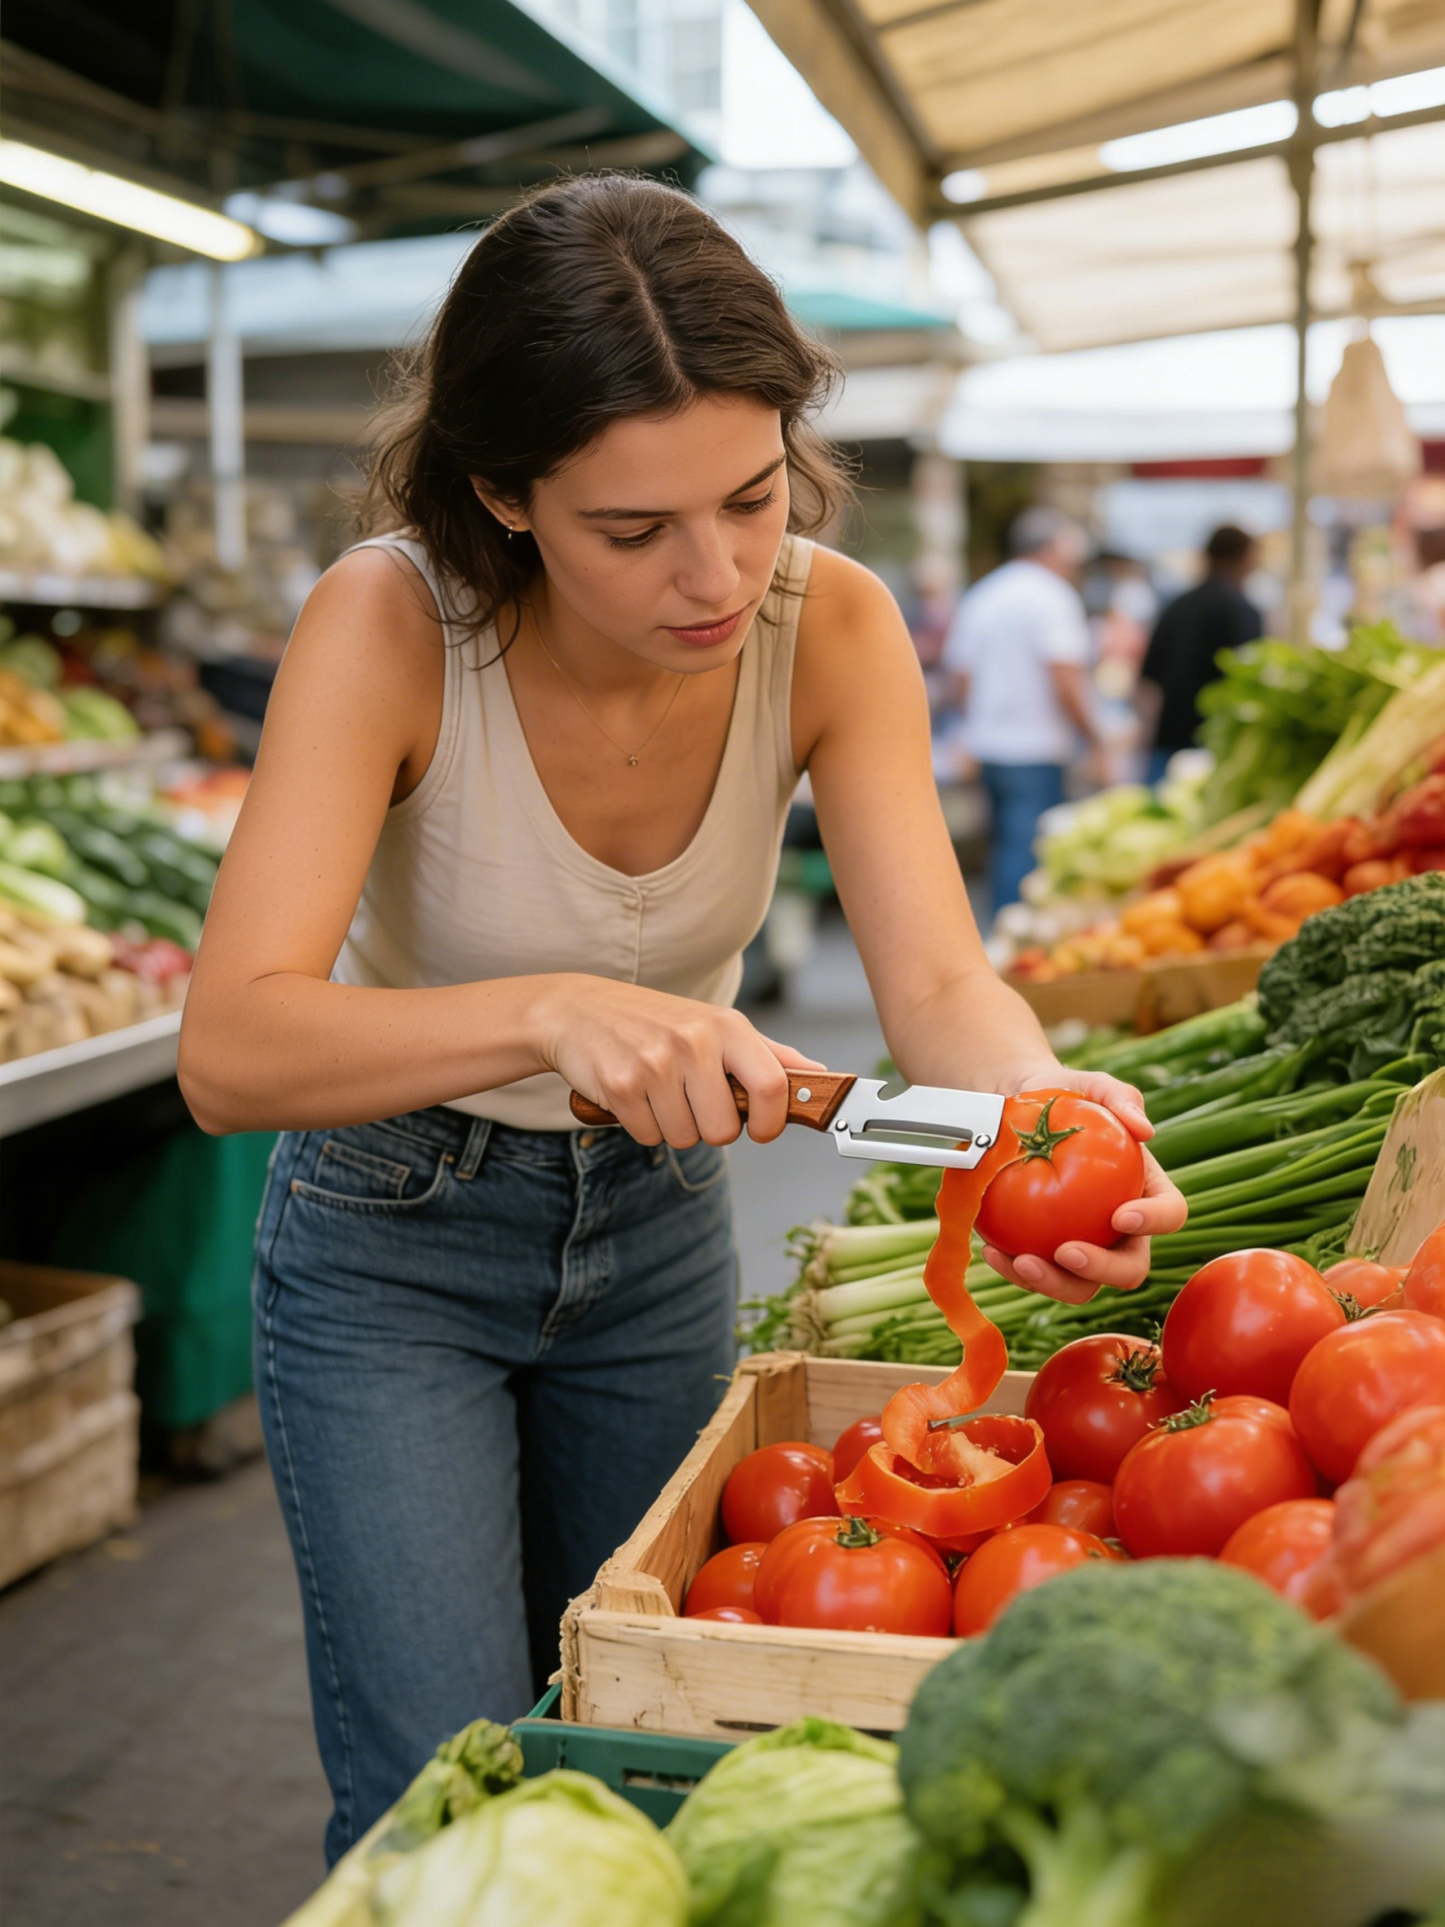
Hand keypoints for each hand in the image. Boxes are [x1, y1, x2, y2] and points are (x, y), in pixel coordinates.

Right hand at [536, 976, 822, 1147]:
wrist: (577, 1010)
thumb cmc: (655, 1021)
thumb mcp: (714, 1025)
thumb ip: (767, 1054)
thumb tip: (817, 1075)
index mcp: (727, 1026)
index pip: (773, 1086)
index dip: (771, 1122)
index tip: (760, 1130)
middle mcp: (694, 1041)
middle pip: (724, 1130)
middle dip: (709, 1128)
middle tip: (691, 1100)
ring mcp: (655, 1063)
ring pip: (684, 1137)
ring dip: (672, 1126)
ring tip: (657, 1090)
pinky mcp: (620, 1086)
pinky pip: (648, 1136)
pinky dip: (641, 1125)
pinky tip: (632, 1093)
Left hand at [979, 1064, 1187, 1306]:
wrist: (1015, 1110)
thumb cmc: (1063, 1096)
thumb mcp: (1090, 1085)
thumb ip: (1121, 1097)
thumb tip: (1145, 1129)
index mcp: (1146, 1191)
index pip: (1170, 1213)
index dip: (1154, 1222)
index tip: (1121, 1215)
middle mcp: (1122, 1230)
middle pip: (1130, 1267)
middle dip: (1103, 1270)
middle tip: (1066, 1251)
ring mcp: (1084, 1247)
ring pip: (1080, 1285)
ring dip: (1052, 1283)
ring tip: (1019, 1260)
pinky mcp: (1044, 1255)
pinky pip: (1036, 1274)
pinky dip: (1014, 1270)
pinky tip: (992, 1252)